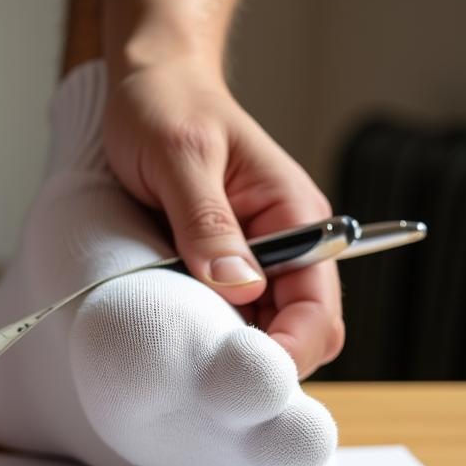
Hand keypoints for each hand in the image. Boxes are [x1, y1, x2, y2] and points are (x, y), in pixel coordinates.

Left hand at [102, 58, 344, 378]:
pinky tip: (176, 340)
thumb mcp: (181, 158)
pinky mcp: (218, 271)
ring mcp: (252, 263)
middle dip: (261, 364)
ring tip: (184, 362)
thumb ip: (208, 223)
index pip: (317, 307)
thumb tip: (238, 287)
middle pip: (298, 334)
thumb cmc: (166, 107)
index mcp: (295, 216)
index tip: (241, 375)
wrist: (147, 85)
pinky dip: (208, 338)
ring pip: (262, 336)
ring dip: (230, 355)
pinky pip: (227, 321)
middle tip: (206, 380)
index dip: (288, 350)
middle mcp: (284, 247)